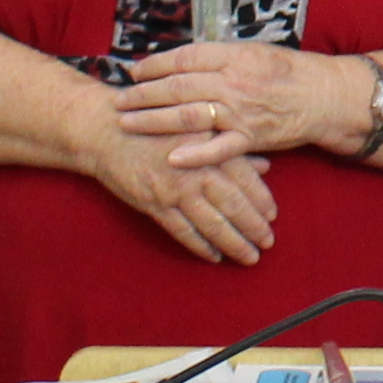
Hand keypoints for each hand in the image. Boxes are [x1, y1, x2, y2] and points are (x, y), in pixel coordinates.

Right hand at [93, 95, 281, 261]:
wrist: (108, 131)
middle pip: (233, 205)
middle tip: (268, 243)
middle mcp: (196, 170)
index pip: (245, 179)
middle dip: (254, 228)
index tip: (274, 215)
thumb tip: (265, 166)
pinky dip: (201, 246)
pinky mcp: (154, 204)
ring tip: (249, 256)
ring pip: (212, 224)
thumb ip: (231, 149)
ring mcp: (174, 190)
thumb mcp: (198, 128)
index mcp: (210, 148)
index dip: (262, 200)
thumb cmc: (156, 126)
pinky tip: (215, 256)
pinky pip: (183, 232)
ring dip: (234, 243)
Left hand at [115, 38, 369, 161]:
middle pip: (178, 87)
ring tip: (128, 123)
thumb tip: (184, 61)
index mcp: (235, 56)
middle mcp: (235, 81)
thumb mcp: (256, 52)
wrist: (326, 97)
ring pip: (189, 115)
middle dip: (143, 94)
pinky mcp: (252, 137)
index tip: (134, 71)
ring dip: (154, 120)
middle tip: (119, 100)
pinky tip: (171, 156)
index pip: (185, 58)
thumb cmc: (292, 72)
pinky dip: (195, 153)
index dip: (155, 65)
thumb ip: (221, 57)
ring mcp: (242, 111)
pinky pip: (219, 147)